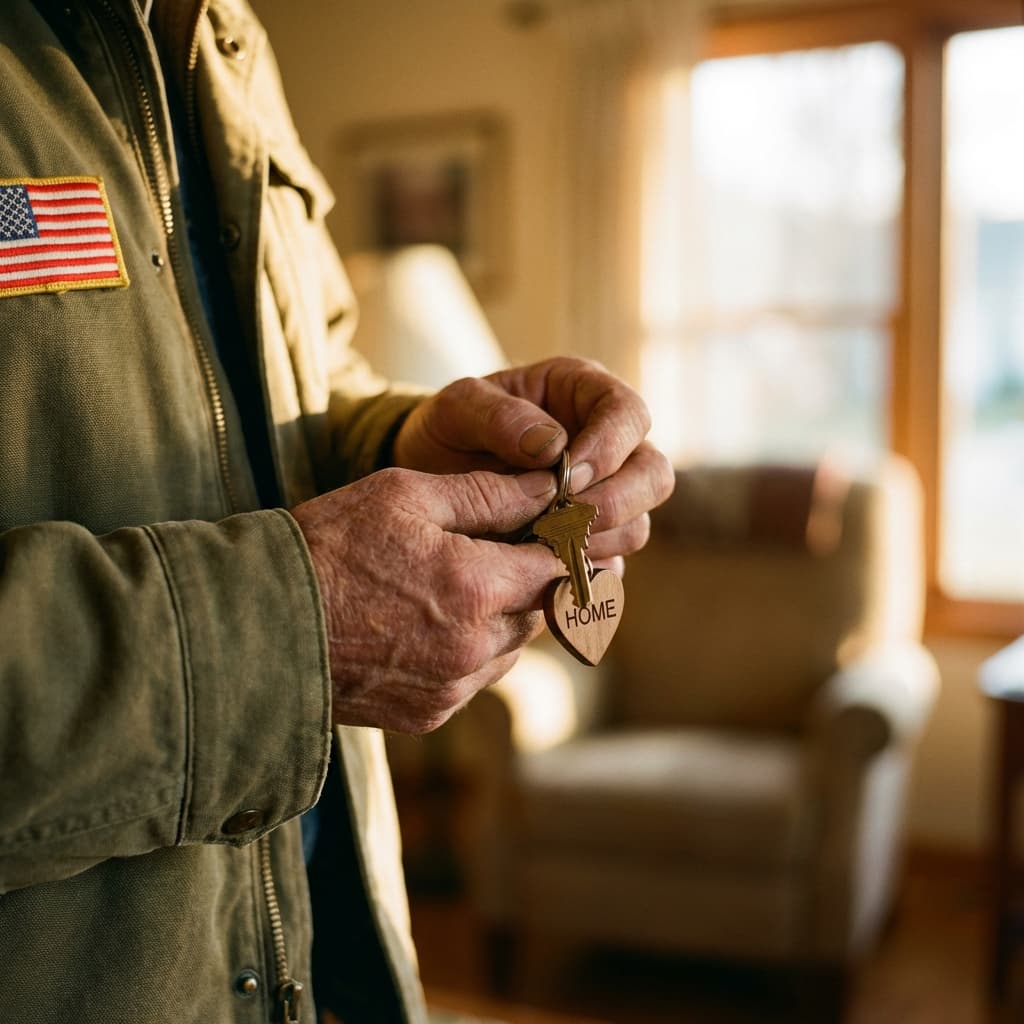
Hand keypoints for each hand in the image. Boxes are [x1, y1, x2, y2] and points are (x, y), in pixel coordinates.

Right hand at [292, 466, 560, 733]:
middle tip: (516, 546)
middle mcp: (475, 647)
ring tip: (468, 582)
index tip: (561, 524)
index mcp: (477, 586)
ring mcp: (452, 688)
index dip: (565, 541)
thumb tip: (549, 489)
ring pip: (513, 647)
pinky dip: (473, 648)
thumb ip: (487, 493)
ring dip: (506, 615)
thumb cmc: (326, 547)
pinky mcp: (429, 714)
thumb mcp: (404, 495)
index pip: (560, 565)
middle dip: (536, 577)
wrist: (254, 629)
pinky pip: (476, 678)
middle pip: (543, 609)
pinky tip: (437, 621)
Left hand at [392, 357, 674, 567]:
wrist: (430, 475)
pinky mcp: (592, 542)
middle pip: (653, 475)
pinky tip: (543, 572)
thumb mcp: (457, 408)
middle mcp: (610, 446)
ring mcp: (607, 497)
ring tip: (542, 545)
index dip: (610, 447)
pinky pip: (609, 566)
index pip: (629, 415)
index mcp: (586, 394)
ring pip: (638, 526)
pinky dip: (581, 572)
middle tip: (560, 519)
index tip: (568, 475)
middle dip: (613, 502)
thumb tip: (551, 446)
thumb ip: (498, 416)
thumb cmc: (449, 430)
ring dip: (595, 541)